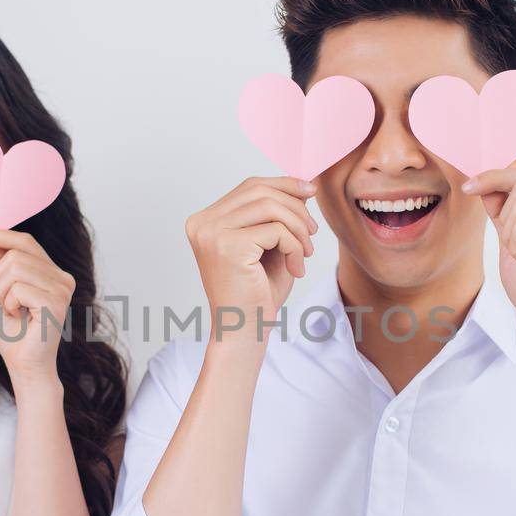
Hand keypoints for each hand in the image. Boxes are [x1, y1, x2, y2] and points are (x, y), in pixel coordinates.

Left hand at [0, 229, 74, 387]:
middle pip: (15, 255)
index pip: (25, 241)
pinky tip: (17, 317)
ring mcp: (62, 289)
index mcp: (53, 272)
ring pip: (14, 269)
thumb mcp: (0, 291)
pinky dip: (8, 303)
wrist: (24, 365)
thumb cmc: (12, 332)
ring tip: (5, 309)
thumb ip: (0, 265)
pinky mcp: (56, 303)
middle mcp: (63, 277)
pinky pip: (18, 289)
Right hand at [183, 177, 317, 344]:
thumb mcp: (270, 244)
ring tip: (305, 252)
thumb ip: (277, 214)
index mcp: (206, 220)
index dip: (284, 184)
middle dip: (295, 207)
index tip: (310, 192)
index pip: (250, 186)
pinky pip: (276, 230)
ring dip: (298, 228)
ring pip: (271, 207)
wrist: (245, 331)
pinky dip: (295, 246)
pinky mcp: (227, 247)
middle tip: (313, 233)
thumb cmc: (257, 293)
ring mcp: (211, 233)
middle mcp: (202, 223)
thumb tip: (300, 184)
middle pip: (260, 191)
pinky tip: (296, 267)